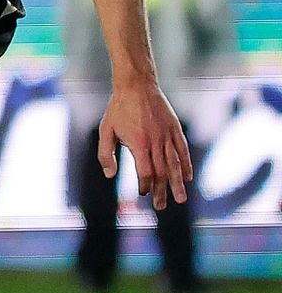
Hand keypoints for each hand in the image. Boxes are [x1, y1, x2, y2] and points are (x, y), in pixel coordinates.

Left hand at [98, 80, 192, 210]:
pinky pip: (183, 150)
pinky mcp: (175, 129)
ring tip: (180, 199)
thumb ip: (106, 154)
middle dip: (161, 191)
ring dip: (177, 183)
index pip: (145, 172)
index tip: (142, 194)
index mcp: (139, 144)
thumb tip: (110, 175)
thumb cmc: (118, 109)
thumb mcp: (106, 130)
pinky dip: (186, 165)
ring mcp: (167, 136)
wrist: (136, 86)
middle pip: (161, 172)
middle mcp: (156, 142)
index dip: (144, 185)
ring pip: (175, 164)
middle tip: (162, 207)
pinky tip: (187, 177)